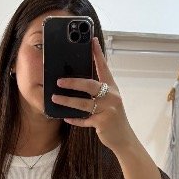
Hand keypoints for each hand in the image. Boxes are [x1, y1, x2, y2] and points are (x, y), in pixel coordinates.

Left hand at [51, 35, 134, 153]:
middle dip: (73, 82)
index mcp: (112, 87)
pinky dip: (74, 119)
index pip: (104, 67)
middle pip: (90, 85)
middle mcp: (111, 96)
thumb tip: (78, 82)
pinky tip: (66, 117)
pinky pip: (84, 120)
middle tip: (59, 81)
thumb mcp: (109, 101)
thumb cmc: (113, 117)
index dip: (97, 53)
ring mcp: (108, 109)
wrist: (123, 138)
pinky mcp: (103, 123)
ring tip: (55, 98)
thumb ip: (98, 91)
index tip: (91, 40)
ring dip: (67, 101)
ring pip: (84, 103)